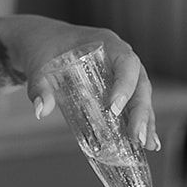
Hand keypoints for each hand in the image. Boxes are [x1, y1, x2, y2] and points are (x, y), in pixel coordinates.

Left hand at [0, 14, 158, 150]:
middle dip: (140, 110)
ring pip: (141, 95)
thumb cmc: (42, 48)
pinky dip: (141, 121)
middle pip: (140, 82)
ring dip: (146, 119)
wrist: (41, 41)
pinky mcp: (117, 86)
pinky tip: (149, 143)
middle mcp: (118, 56)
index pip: (125, 61)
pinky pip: (134, 103)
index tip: (113, 108)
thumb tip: (41, 110)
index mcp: (105, 42)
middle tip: (137, 137)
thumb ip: (39, 86)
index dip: (125, 84)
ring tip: (148, 145)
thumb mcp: (37, 65)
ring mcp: (121, 71)